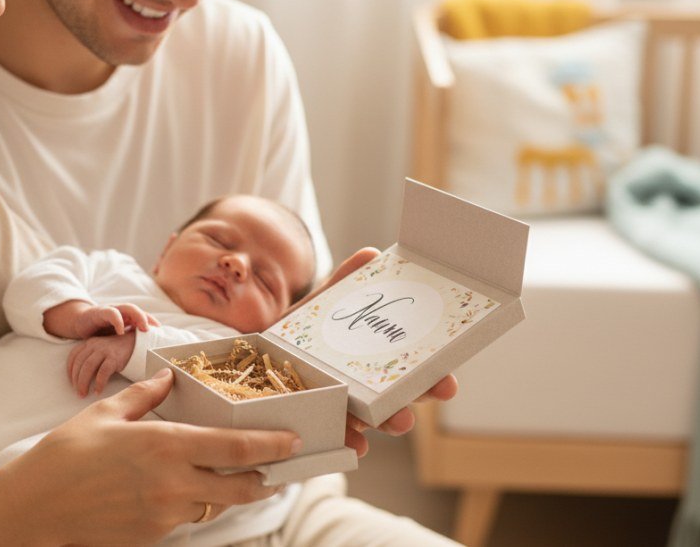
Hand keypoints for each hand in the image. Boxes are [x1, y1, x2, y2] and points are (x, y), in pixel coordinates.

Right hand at [0, 369, 300, 546]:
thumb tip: (166, 379)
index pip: (235, 447)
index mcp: (165, 443)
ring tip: (227, 477)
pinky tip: (179, 491)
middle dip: (263, 479)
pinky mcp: (153, 534)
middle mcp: (172, 482)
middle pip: (240, 487)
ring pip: (214, 505)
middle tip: (273, 470)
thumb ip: (143, 396)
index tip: (292, 442)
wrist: (32, 509)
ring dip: (224, 493)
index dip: (271, 446)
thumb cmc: (64, 455)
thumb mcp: (105, 414)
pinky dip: (192, 505)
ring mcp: (164, 513)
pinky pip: (186, 519)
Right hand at [43, 300, 159, 339]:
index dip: (152, 322)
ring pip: (128, 308)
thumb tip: (145, 356)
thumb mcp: (117, 339)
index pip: (143, 316)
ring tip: (143, 329)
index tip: (163, 332)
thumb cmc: (101, 333)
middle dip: (146, 318)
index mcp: (126, 317)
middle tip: (154, 329)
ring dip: (137, 317)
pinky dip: (117, 321)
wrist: (80, 323)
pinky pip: (110, 313)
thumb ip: (128, 343)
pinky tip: (120, 331)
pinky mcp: (99, 312)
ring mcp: (111, 309)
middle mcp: (121, 311)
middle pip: (138, 310)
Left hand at [66, 332, 136, 395]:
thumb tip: (78, 376)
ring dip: (83, 383)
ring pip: (88, 368)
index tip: (71, 382)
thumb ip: (90, 357)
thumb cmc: (117, 351)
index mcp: (89, 342)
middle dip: (76, 380)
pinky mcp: (114, 358)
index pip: (73, 356)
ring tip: (84, 394)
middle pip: (79, 364)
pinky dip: (99, 383)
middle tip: (77, 392)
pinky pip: (103, 372)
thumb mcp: (100, 349)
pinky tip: (98, 391)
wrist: (136, 343)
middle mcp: (95, 345)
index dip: (70, 371)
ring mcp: (104, 350)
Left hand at [287, 247, 460, 456]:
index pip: (411, 373)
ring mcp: (341, 410)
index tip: (449, 381)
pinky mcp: (315, 423)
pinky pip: (334, 437)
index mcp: (374, 363)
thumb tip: (371, 255)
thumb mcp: (321, 305)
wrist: (251, 357)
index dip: (434, 377)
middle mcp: (363, 391)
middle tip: (437, 393)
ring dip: (390, 423)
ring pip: (372, 421)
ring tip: (401, 422)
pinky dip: (347, 442)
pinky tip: (356, 445)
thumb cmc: (298, 333)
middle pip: (399, 399)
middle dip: (420, 398)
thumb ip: (345, 284)